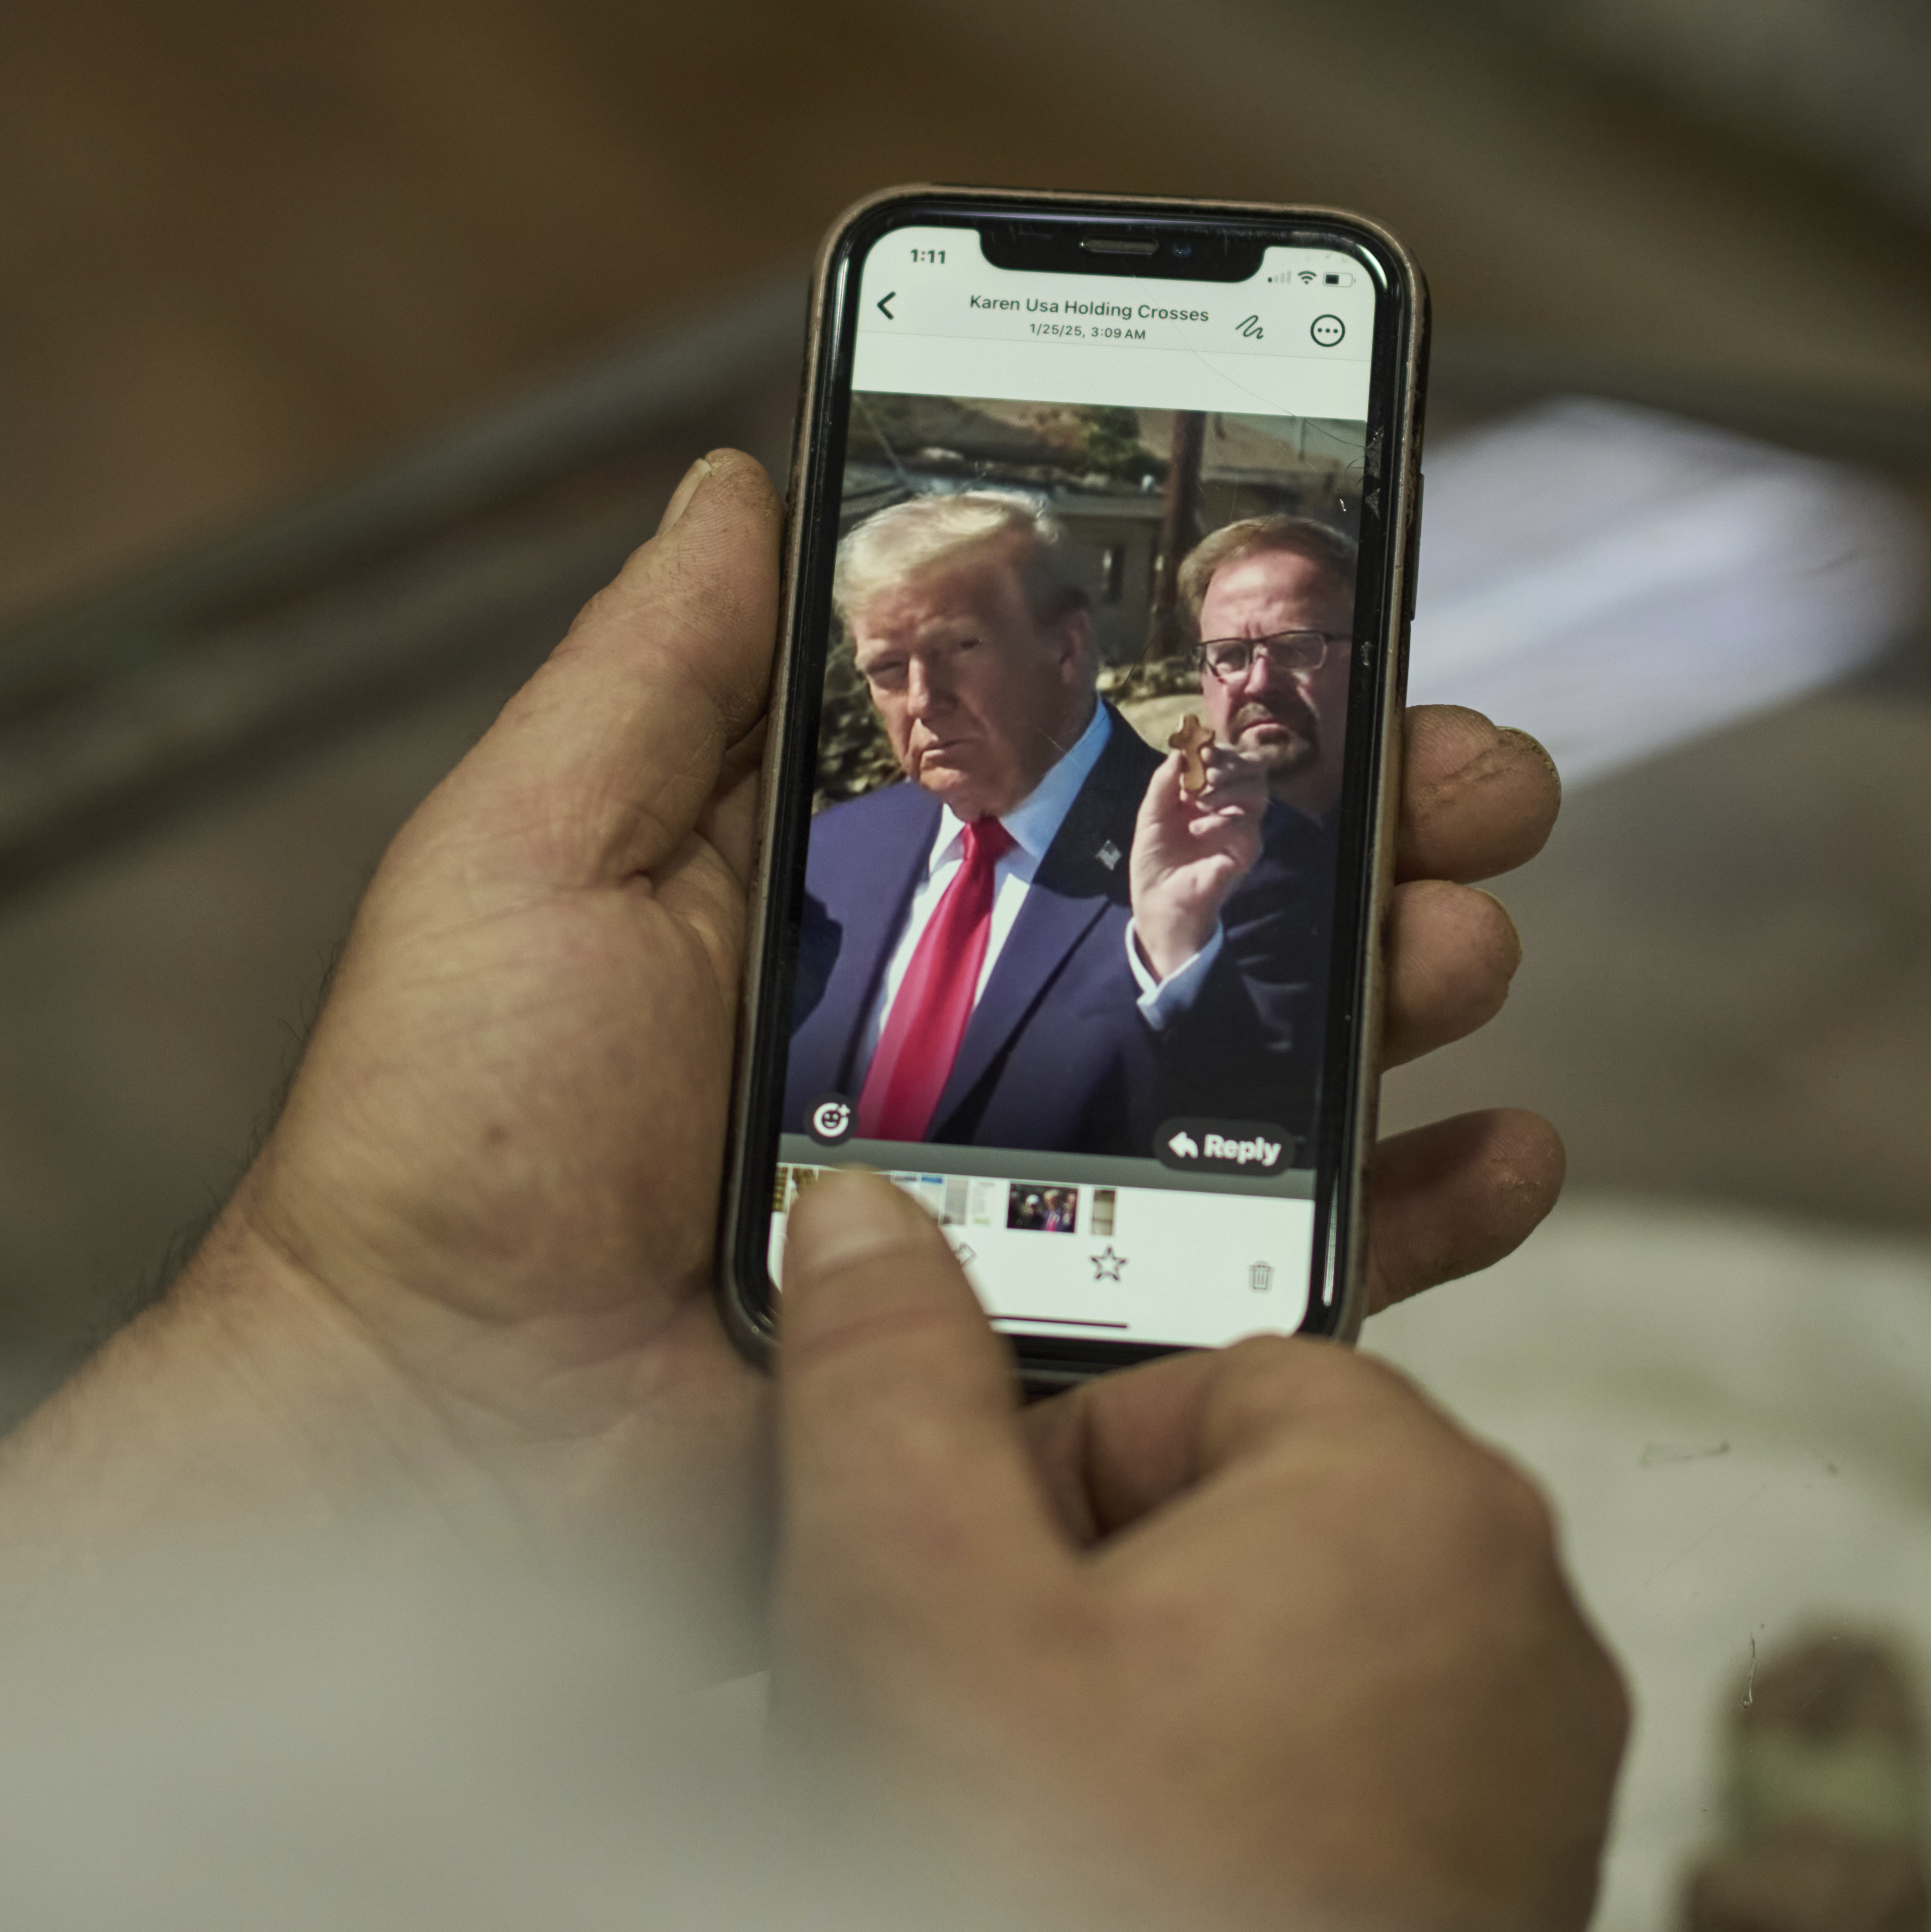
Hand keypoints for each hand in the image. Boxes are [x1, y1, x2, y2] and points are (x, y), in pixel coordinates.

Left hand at [0, 454, 1566, 1626]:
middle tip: (1466, 775)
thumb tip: (743, 479)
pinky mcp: (1069, 1351)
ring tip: (1463, 931)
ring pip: (1275, 1068)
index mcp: (848, 903)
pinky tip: (1495, 1149)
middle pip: (1211, 900)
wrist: (435, 1452)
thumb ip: (653, 676)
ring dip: (1404, 979)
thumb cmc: (443, 1157)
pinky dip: (1415, 1216)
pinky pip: (1282, 1277)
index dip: (1206, 688)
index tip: (1324, 605)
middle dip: (1361, 819)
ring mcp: (1029, 1195)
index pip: (1071, 764)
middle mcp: (959, 1034)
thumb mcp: (522, 859)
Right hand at [777, 1170, 1626, 1931]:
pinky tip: (1132, 1885)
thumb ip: (881, 1371)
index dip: (1050, 1475)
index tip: (974, 1598)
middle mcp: (1526, 1619)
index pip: (1200, 1373)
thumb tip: (862, 1213)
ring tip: (1051, 1817)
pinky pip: (1350, 1784)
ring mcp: (1535, 1777)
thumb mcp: (911, 1593)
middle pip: (1250, 1510)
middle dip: (1103, 1593)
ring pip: (1292, 1652)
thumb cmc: (1058, 1896)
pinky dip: (1240, 1816)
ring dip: (1160, 1708)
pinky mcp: (1510, 1899)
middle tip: (994, 1721)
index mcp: (1421, 1498)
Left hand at [1128, 732, 1267, 979]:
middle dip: (1231, 764)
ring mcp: (1241, 831)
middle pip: (1253, 771)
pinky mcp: (1244, 855)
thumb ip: (1163, 783)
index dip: (1220, 750)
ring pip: (1257, 795)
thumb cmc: (1155, 859)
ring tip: (1199, 800)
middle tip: (1207, 770)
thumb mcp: (1150, 815)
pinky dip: (1223, 823)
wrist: (1156, 903)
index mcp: (1208, 794)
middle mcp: (1230, 808)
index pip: (1230, 760)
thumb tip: (1178, 751)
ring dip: (1228, 790)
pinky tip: (1197, 828)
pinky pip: (1247, 830)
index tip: (1201, 749)